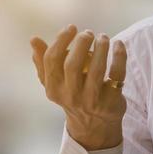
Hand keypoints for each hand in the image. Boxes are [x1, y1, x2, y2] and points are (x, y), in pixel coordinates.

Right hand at [30, 24, 126, 150]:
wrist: (93, 126)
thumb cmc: (72, 96)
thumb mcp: (54, 84)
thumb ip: (43, 62)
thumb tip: (33, 39)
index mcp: (54, 89)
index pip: (52, 60)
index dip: (61, 40)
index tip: (71, 27)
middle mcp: (71, 96)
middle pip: (73, 64)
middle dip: (81, 43)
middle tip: (88, 33)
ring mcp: (92, 100)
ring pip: (97, 70)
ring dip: (101, 48)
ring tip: (103, 37)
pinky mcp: (111, 100)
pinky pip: (117, 74)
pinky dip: (119, 56)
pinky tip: (118, 44)